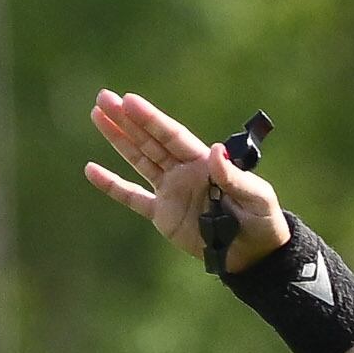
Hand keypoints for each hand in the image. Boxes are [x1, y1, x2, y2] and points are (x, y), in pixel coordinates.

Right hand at [82, 89, 288, 272]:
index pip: (172, 136)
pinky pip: (132, 197)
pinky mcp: (163, 215)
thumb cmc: (262, 221)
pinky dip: (112, 185)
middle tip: (104, 98)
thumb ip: (235, 177)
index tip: (129, 100)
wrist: (255, 255)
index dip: (151, 119)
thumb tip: (216, 150)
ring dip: (118, 139)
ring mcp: (171, 191)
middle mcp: (184, 172)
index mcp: (204, 163)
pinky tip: (91, 170)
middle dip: (127, 120)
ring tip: (97, 115)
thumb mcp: (257, 198)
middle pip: (150, 141)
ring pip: (139, 160)